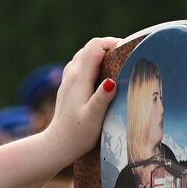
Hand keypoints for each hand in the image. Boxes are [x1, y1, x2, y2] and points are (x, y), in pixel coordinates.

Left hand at [40, 36, 121, 163]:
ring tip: (118, 64)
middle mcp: (72, 74)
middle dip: (109, 47)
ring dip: (101, 54)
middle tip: (127, 56)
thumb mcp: (93, 117)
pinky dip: (93, 63)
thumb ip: (102, 98)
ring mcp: (68, 80)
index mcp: (79, 78)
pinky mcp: (68, 87)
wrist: (58, 145)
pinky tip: (102, 75)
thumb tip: (112, 81)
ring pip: (84, 55)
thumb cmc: (78, 134)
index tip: (128, 49)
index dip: (112, 42)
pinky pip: (81, 65)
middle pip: (90, 47)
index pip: (94, 46)